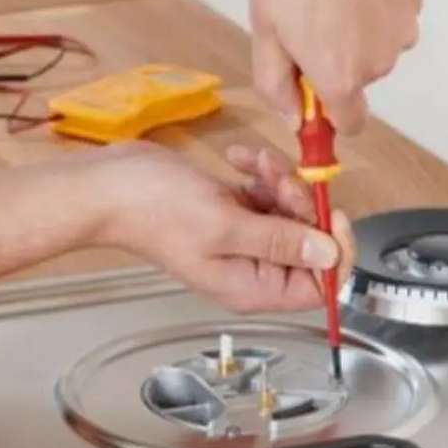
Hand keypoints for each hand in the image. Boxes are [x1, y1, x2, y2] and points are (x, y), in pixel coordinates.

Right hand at [97, 142, 354, 312]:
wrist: (113, 187)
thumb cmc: (155, 211)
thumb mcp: (226, 226)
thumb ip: (281, 242)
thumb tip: (328, 256)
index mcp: (253, 287)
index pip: (320, 287)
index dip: (334, 252)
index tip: (329, 214)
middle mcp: (253, 269)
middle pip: (310, 244)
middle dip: (302, 206)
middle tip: (279, 182)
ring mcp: (244, 241)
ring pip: (292, 214)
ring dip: (281, 182)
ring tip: (254, 165)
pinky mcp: (235, 214)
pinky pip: (269, 195)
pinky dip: (262, 174)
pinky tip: (239, 160)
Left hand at [250, 0, 421, 133]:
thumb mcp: (264, 29)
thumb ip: (276, 85)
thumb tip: (294, 118)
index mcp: (341, 78)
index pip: (349, 125)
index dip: (327, 114)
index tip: (310, 94)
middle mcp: (379, 62)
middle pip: (357, 82)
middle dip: (334, 63)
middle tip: (306, 20)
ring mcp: (402, 28)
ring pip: (375, 48)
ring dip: (355, 33)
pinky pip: (390, 18)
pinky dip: (373, 6)